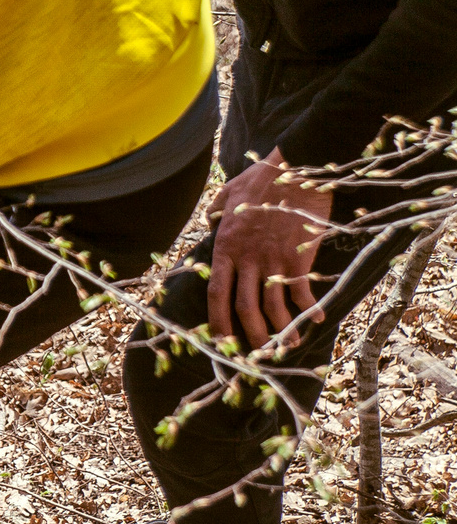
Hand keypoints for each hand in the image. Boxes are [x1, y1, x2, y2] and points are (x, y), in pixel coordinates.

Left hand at [208, 152, 333, 349]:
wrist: (296, 170)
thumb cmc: (262, 179)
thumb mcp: (226, 194)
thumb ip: (214, 213)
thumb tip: (210, 224)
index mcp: (224, 247)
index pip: (215, 293)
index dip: (216, 320)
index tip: (219, 339)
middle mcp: (246, 259)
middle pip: (243, 308)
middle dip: (249, 336)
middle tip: (256, 354)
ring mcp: (273, 260)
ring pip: (273, 307)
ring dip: (280, 330)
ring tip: (286, 344)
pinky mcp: (299, 259)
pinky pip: (303, 293)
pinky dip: (309, 310)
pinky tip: (314, 320)